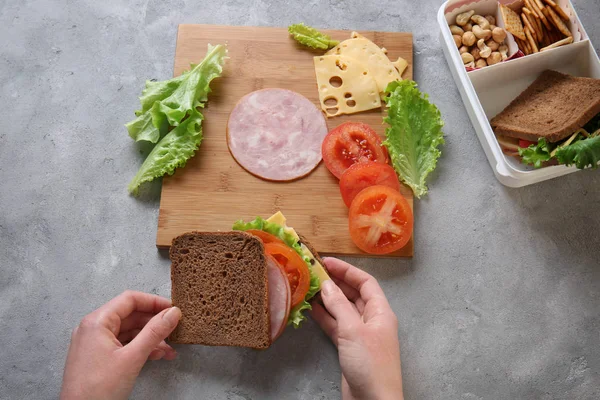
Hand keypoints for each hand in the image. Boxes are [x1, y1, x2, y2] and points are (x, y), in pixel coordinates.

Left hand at [60, 291, 180, 399]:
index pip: (130, 299)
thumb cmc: (98, 390)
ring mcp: (93, 343)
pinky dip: (139, 348)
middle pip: (130, 315)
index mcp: (97, 322)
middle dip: (154, 324)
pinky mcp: (97, 357)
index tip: (173, 309)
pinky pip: (122, 344)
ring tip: (169, 350)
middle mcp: (93, 328)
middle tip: (174, 330)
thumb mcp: (132, 357)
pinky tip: (155, 356)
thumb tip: (173, 313)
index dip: (154, 302)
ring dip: (150, 339)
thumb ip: (155, 332)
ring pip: (128, 332)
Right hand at [310, 258, 402, 399]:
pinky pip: (336, 326)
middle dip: (335, 283)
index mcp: (380, 311)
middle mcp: (372, 320)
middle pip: (353, 294)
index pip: (365, 282)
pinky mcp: (350, 347)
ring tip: (309, 287)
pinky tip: (311, 309)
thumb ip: (339, 306)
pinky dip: (325, 317)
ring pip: (343, 310)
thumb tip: (326, 285)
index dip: (347, 270)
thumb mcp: (353, 330)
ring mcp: (361, 334)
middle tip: (314, 272)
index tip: (327, 261)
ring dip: (328, 299)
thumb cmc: (370, 364)